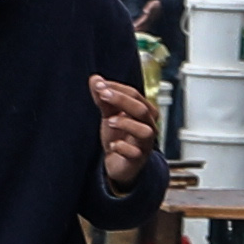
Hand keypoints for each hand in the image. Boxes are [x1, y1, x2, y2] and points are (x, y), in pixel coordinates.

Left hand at [90, 69, 158, 183]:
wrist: (119, 164)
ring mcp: (144, 144)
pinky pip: (135, 153)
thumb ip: (103, 99)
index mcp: (144, 112)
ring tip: (109, 121)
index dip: (117, 88)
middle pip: (141, 109)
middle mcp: (149, 127)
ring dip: (126, 124)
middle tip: (102, 94)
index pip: (135, 94)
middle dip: (121, 100)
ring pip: (145, 131)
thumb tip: (94, 79)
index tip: (98, 85)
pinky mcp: (138, 160)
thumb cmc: (119, 136)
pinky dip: (123, 147)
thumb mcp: (109, 115)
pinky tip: (112, 145)